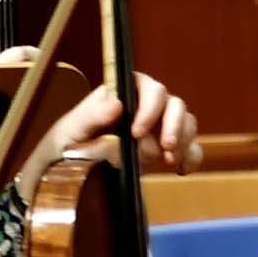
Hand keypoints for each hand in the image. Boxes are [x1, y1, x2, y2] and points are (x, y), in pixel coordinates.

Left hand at [37, 74, 200, 175]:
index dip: (149, 106)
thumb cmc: (66, 143)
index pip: (146, 86)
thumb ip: (92, 117)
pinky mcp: (166, 149)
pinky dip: (191, 156)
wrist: (66, 170)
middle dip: (173, 124)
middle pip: (173, 103)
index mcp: (122, 94)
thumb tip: (117, 104)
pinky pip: (190, 147)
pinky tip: (181, 170)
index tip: (137, 132)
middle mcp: (145, 106)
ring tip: (170, 160)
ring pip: (186, 121)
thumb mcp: (72, 130)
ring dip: (183, 139)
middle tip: (164, 147)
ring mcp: (159, 127)